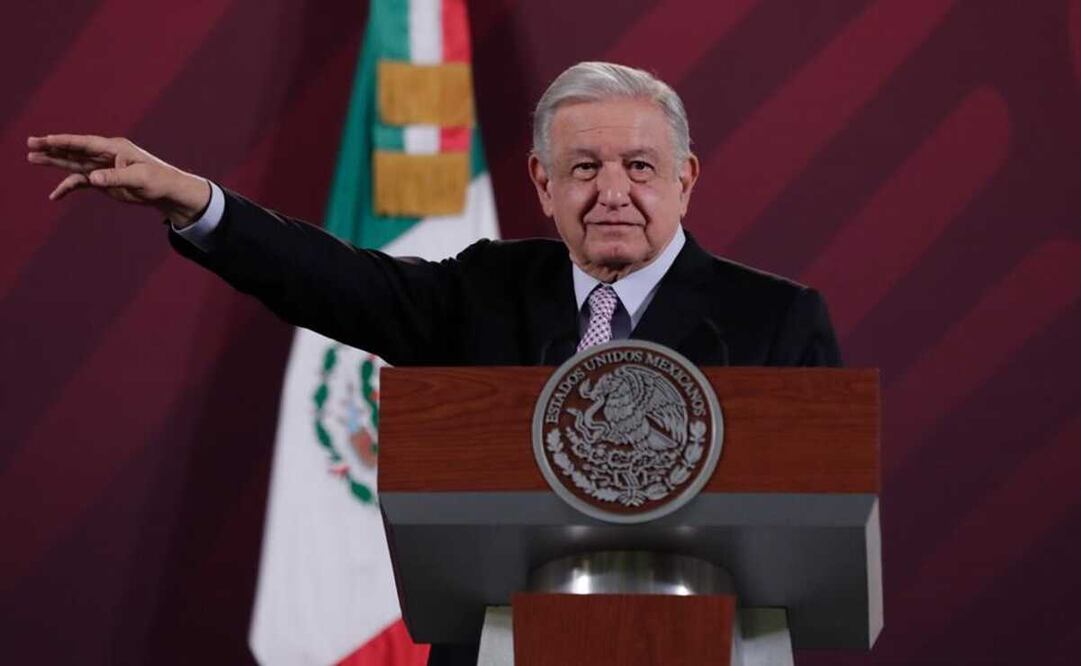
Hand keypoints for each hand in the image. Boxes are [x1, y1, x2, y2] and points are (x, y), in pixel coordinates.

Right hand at [27, 134, 210, 227]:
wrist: (168, 191)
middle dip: (52, 147)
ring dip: (53, 161)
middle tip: (30, 143)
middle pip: (74, 149)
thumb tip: (92, 178)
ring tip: (31, 158)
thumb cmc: (159, 180)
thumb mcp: (140, 179)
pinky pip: (81, 182)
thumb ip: (115, 177)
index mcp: (115, 148)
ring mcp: (102, 168)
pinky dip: (67, 188)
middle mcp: (105, 155)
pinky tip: (55, 196)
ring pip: (73, 163)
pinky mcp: (103, 181)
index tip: (46, 139)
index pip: (85, 143)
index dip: (65, 141)